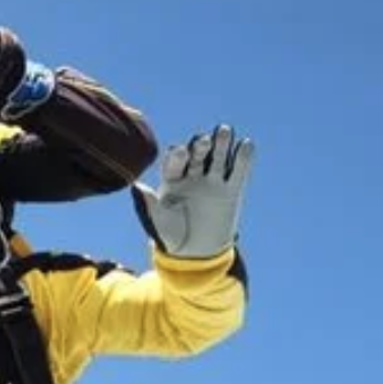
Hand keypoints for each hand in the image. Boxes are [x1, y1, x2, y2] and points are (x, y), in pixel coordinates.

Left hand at [132, 125, 254, 258]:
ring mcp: (213, 180)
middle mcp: (192, 175)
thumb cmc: (170, 235)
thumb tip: (135, 186)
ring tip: (225, 131)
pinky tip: (247, 145)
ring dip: (222, 144)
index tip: (180, 150)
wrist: (195, 252)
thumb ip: (148, 204)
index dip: (177, 156)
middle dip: (200, 147)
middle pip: (197, 155)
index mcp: (171, 179)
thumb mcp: (158, 222)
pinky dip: (243, 158)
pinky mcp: (232, 189)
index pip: (174, 162)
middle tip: (204, 140)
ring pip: (218, 158)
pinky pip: (239, 171)